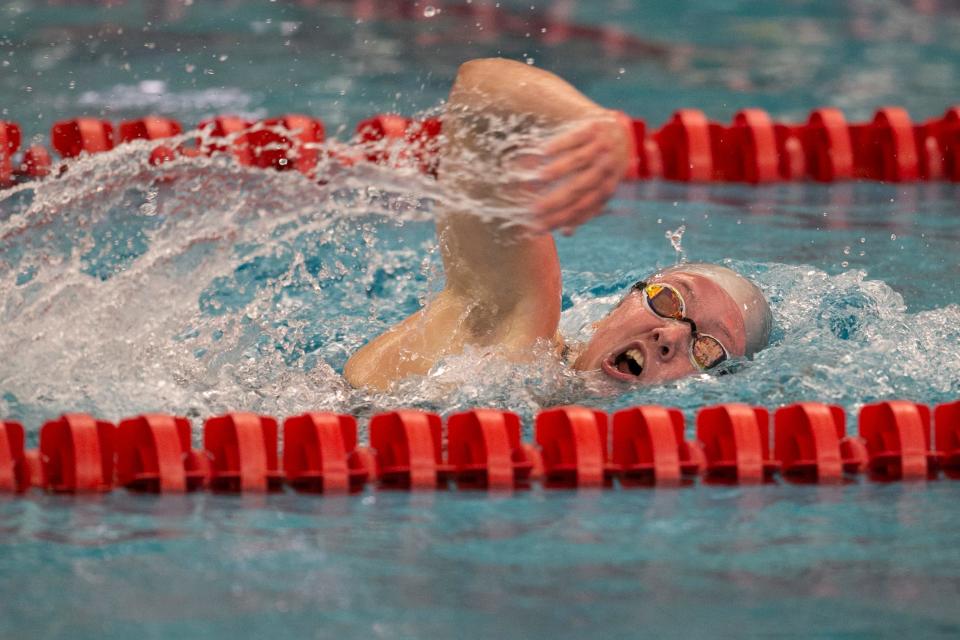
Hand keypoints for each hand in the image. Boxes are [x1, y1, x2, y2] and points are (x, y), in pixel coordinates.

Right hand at [528, 118, 625, 234]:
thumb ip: (583, 207)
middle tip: (532, 209)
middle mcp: (608, 168)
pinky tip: (543, 151)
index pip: (583, 208)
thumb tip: (567, 233)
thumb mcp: (597, 186)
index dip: (561, 219)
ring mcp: (603, 145)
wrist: (617, 127)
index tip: (537, 227)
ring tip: (536, 179)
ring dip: (557, 171)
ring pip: (578, 161)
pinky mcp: (595, 126)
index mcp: (608, 187)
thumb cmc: (599, 163)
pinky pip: (576, 138)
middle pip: (579, 188)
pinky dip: (559, 145)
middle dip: (555, 201)